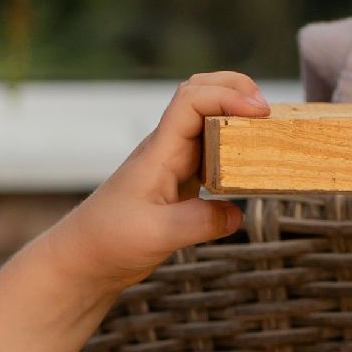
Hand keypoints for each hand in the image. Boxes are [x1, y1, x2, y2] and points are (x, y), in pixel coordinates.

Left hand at [45, 71, 271, 296]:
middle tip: (268, 112)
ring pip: (209, 123)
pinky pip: (211, 155)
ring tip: (266, 133)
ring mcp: (173, 165)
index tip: (258, 113)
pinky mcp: (178, 186)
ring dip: (237, 118)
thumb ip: (201, 222)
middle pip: (203, 94)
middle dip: (236, 90)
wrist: (83, 261)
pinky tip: (249, 168)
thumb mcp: (159, 235)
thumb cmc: (109, 242)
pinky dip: (233, 151)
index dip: (228, 95)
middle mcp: (167, 150)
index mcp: (159, 152)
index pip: (193, 100)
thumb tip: (237, 212)